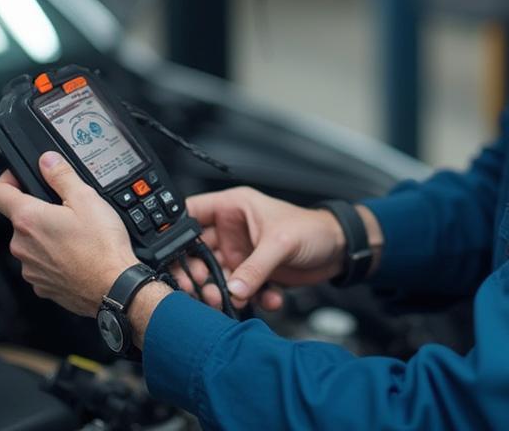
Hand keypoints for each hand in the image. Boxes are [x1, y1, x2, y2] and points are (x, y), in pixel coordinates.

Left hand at [0, 152, 145, 317]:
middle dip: (39, 209)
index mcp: (29, 219)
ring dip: (47, 234)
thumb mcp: (86, 198)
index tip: (19, 177)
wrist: (112, 287)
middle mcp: (22, 246)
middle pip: (20, 218)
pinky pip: (41, 262)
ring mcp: (30, 268)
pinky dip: (54, 256)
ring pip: (31, 242)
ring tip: (76, 234)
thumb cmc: (101, 247)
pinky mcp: (40, 285)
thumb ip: (61, 175)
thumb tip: (47, 161)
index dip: (8, 179)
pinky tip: (76, 253)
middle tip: (67, 208)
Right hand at [179, 187, 351, 310]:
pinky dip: (248, 298)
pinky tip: (267, 299)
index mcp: (233, 207)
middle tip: (204, 290)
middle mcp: (232, 230)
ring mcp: (240, 253)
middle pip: (196, 252)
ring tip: (232, 301)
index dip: (177, 232)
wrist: (338, 250)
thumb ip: (254, 268)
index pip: (192, 213)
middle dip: (197, 273)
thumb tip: (232, 290)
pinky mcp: (252, 273)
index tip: (170, 256)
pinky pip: (238, 289)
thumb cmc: (312, 229)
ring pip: (215, 275)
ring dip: (222, 292)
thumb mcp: (280, 244)